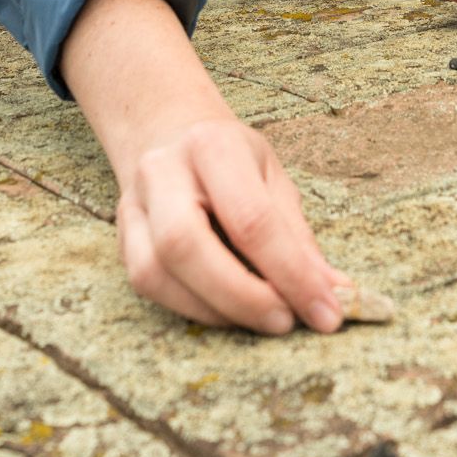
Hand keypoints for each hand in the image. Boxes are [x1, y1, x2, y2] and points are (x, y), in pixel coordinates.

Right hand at [60, 0, 346, 333]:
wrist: (170, 134)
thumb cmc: (232, 161)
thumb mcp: (274, 179)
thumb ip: (299, 238)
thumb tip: (334, 293)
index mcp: (213, 145)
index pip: (251, 218)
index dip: (292, 273)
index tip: (327, 312)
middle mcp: (162, 171)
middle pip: (186, 244)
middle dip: (242, 296)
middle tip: (287, 322)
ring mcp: (133, 205)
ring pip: (156, 272)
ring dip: (217, 309)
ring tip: (264, 319)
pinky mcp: (122, 237)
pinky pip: (148, 285)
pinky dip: (194, 308)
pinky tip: (229, 312)